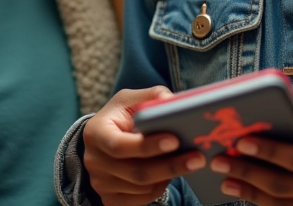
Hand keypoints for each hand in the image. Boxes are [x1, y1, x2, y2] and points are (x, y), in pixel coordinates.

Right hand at [82, 87, 206, 205]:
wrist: (104, 140)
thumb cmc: (120, 117)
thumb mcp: (130, 100)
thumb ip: (151, 97)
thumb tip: (173, 102)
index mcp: (96, 133)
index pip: (120, 145)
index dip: (147, 146)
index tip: (175, 140)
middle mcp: (94, 161)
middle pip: (136, 172)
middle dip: (170, 166)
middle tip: (197, 158)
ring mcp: (101, 184)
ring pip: (142, 188)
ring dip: (168, 176)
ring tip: (187, 162)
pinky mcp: (110, 199)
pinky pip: (141, 200)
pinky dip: (160, 187)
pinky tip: (169, 173)